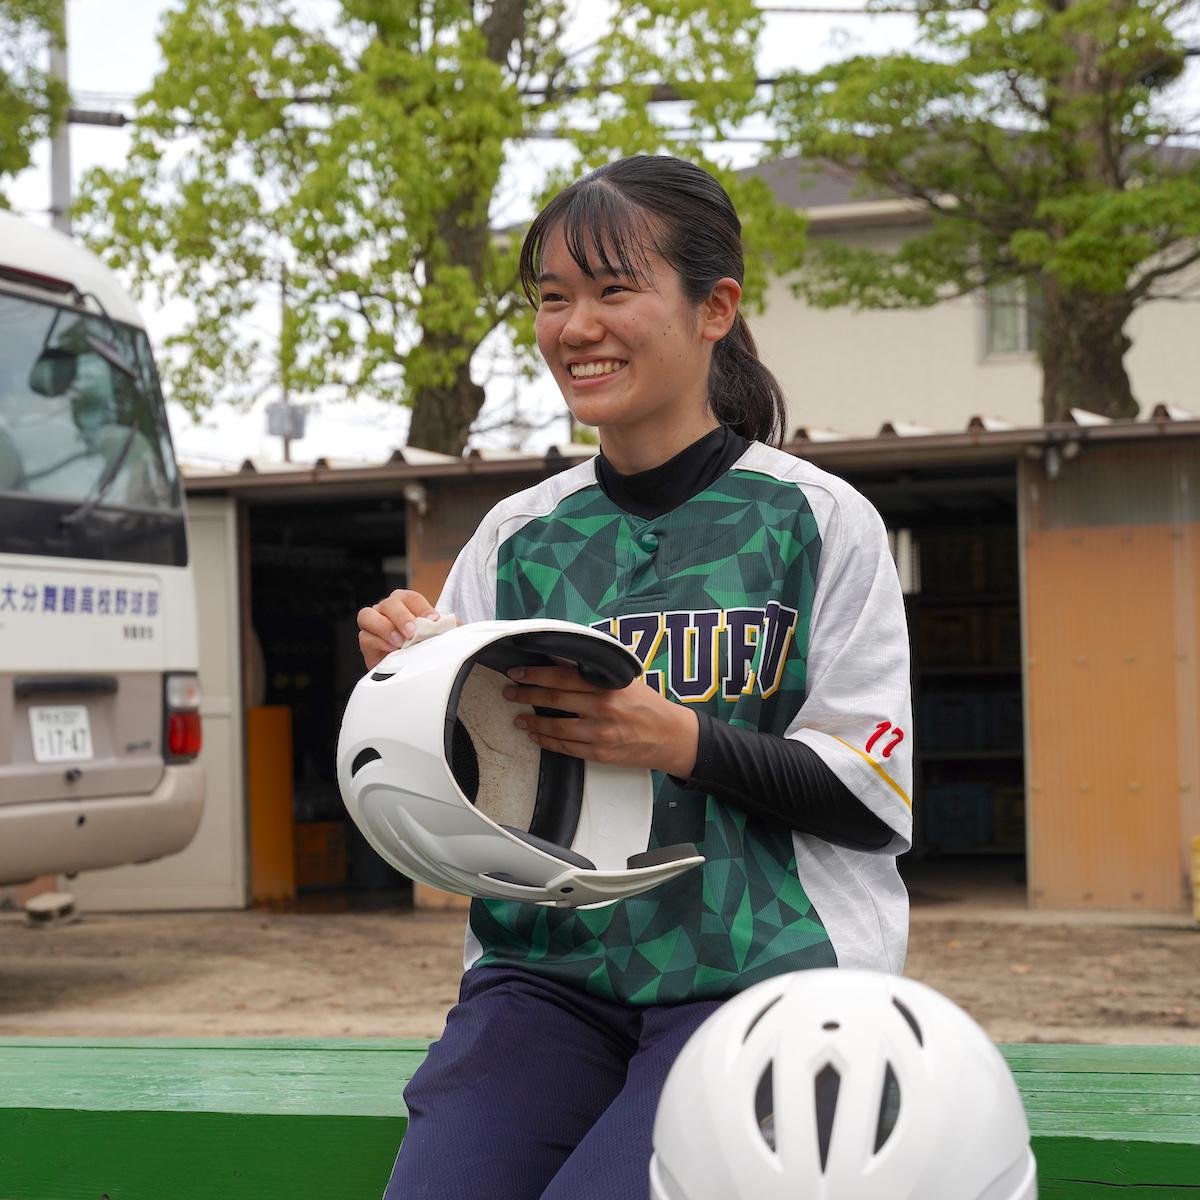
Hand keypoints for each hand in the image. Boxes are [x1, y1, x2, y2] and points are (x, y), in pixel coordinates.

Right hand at [356, 589, 438, 668]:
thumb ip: (440, 628)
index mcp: (406, 603)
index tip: (433, 622)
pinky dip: (379, 642)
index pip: (412, 598)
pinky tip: (391, 650)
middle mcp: (387, 609)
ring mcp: (374, 623)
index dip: (422, 608)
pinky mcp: (366, 641)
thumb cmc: (419, 646)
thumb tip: (450, 625)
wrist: (406, 668)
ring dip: (385, 628)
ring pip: (368, 615)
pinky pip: (365, 637)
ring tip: (400, 642)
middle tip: (412, 632)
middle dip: (402, 617)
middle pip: (389, 603)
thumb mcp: (434, 635)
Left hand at [503, 665, 698, 777]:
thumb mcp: (626, 680)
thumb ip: (596, 674)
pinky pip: (566, 748)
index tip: (517, 672)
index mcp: (608, 685)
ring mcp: (601, 733)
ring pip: (556, 728)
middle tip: (509, 692)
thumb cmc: (649, 705)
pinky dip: (547, 742)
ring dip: (532, 723)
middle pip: (555, 700)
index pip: (563, 676)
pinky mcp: (600, 754)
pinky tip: (536, 737)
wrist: (672, 736)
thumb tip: (561, 663)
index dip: (536, 674)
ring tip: (517, 718)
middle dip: (526, 695)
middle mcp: (603, 708)